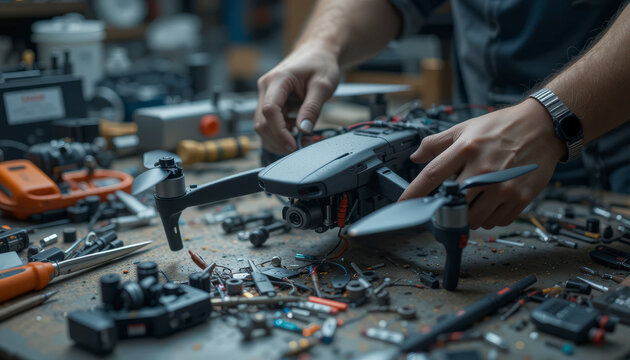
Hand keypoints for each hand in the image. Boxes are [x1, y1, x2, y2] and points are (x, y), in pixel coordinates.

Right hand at [255, 45, 339, 153]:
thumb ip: (312, 108)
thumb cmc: (320, 64)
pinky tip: (297, 133)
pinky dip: (282, 134)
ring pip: (263, 126)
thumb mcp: (323, 85)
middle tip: (301, 147)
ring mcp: (266, 96)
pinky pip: (270, 124)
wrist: (316, 53)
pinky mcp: (271, 103)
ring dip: (280, 139)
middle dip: (279, 139)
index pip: (270, 111)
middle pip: (262, 123)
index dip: (279, 132)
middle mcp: (266, 88)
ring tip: (302, 140)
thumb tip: (303, 130)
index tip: (293, 144)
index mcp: (277, 80)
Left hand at [399, 99, 566, 228]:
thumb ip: (436, 143)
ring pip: (474, 220)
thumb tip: (415, 157)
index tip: (403, 205)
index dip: (414, 193)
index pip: (432, 176)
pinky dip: (489, 217)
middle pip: (453, 205)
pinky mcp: (520, 198)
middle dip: (447, 208)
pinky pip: (495, 222)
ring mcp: (504, 186)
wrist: (542, 127)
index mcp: (467, 148)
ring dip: (468, 215)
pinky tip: (492, 201)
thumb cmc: (501, 127)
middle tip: (449, 202)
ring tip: (475, 198)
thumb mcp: (465, 128)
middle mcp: (484, 169)